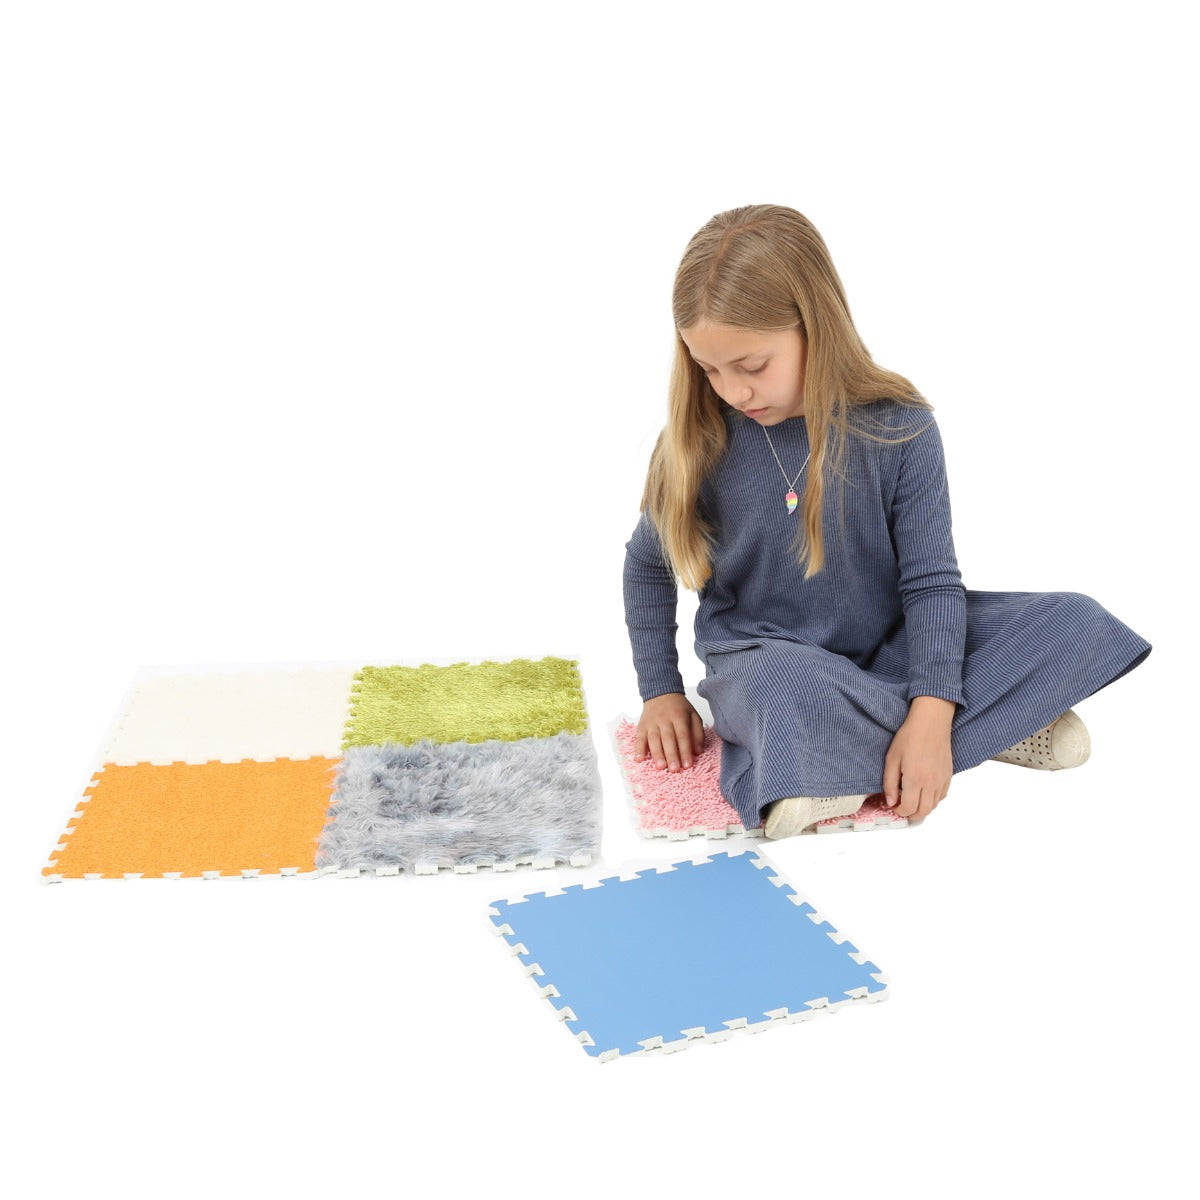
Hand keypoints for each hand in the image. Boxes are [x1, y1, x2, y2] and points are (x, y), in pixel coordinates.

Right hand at [635, 693, 704, 771]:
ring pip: (654, 739)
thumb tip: (697, 751)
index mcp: (679, 716)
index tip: (687, 765)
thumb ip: (698, 733)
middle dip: (671, 755)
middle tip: (674, 769)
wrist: (660, 692)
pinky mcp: (642, 726)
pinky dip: (638, 749)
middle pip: (668, 738)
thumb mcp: (693, 715)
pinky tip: (639, 759)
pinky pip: (639, 738)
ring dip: (657, 754)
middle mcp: (664, 719)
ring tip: (660, 766)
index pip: (683, 736)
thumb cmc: (678, 707)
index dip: (685, 751)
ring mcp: (652, 723)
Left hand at [883, 696, 954, 818]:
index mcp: (915, 779)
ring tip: (912, 800)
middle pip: (924, 811)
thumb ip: (890, 783)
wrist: (931, 722)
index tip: (893, 807)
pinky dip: (933, 799)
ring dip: (922, 808)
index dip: (900, 812)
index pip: (909, 808)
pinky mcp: (949, 775)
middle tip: (902, 808)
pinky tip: (924, 791)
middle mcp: (931, 783)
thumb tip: (890, 802)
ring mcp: (942, 780)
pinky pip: (942, 795)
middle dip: (911, 814)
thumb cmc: (909, 737)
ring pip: (934, 805)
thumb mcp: (892, 758)